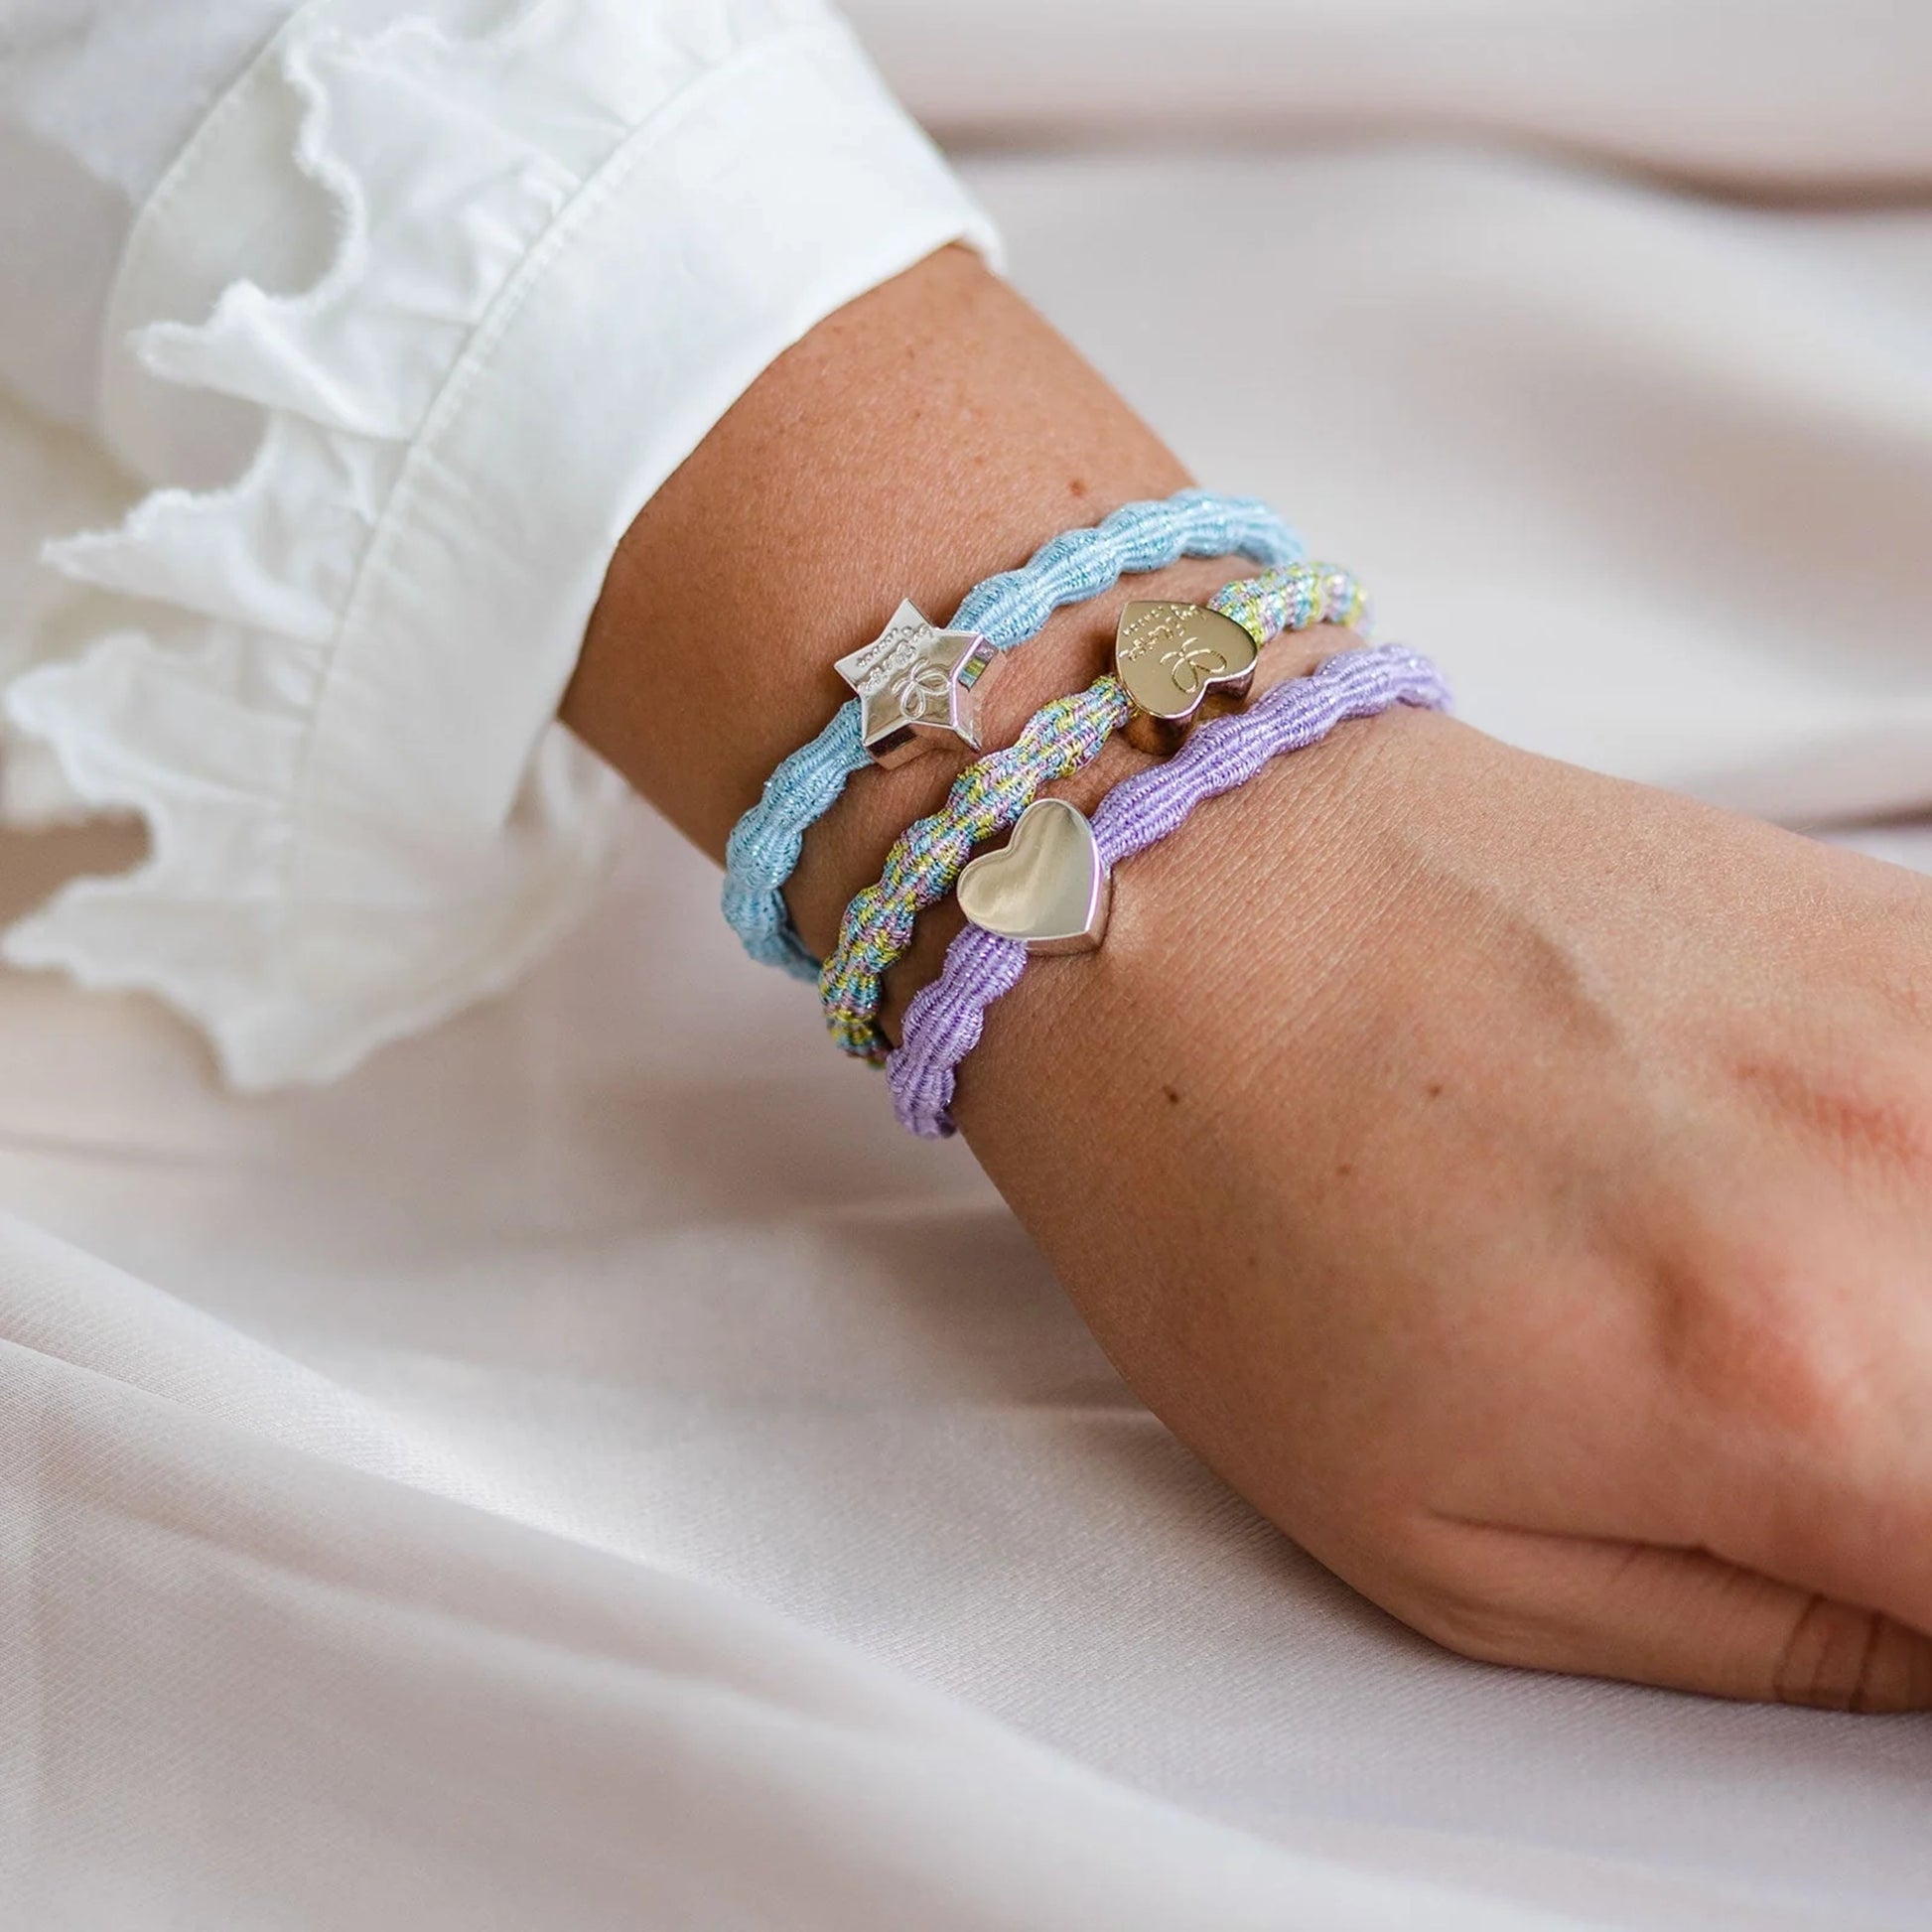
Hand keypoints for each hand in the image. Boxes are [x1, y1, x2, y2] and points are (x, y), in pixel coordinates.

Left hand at [569, 247, 1931, 1704]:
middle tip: (1814, 1475)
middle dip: (1923, 1474)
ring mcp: (1924, 1024)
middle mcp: (1914, 1180)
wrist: (1181, 892)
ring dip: (1925, 1338)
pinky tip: (1802, 1207)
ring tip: (1768, 1329)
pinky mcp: (1891, 925)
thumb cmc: (1228, 1190)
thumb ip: (1763, 1638)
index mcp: (1801, 1386)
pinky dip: (1923, 1204)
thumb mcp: (1442, 1542)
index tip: (1874, 1593)